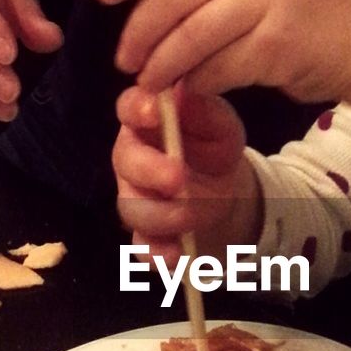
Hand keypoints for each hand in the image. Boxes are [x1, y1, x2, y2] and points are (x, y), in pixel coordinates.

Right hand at [113, 85, 257, 266]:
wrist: (226, 191)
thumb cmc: (214, 147)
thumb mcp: (222, 126)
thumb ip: (206, 111)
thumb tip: (184, 95)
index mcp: (145, 123)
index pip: (128, 107)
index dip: (136, 109)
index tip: (154, 112)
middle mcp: (131, 158)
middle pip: (124, 162)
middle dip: (150, 170)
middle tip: (178, 178)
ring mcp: (134, 198)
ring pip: (132, 207)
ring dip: (163, 214)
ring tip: (194, 214)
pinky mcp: (145, 234)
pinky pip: (141, 246)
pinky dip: (157, 254)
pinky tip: (175, 255)